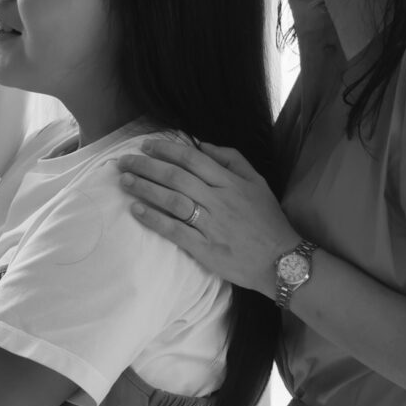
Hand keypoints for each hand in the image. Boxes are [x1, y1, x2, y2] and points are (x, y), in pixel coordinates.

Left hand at [119, 136, 301, 295]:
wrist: (281, 260)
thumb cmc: (268, 220)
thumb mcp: (257, 183)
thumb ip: (232, 160)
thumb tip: (202, 145)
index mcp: (230, 183)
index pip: (192, 159)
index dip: (167, 150)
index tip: (146, 145)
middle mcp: (219, 200)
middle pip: (177, 177)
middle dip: (147, 166)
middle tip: (124, 161)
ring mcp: (211, 225)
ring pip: (173, 200)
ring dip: (145, 189)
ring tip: (125, 181)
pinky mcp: (205, 248)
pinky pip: (174, 230)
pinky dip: (154, 219)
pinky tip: (136, 210)